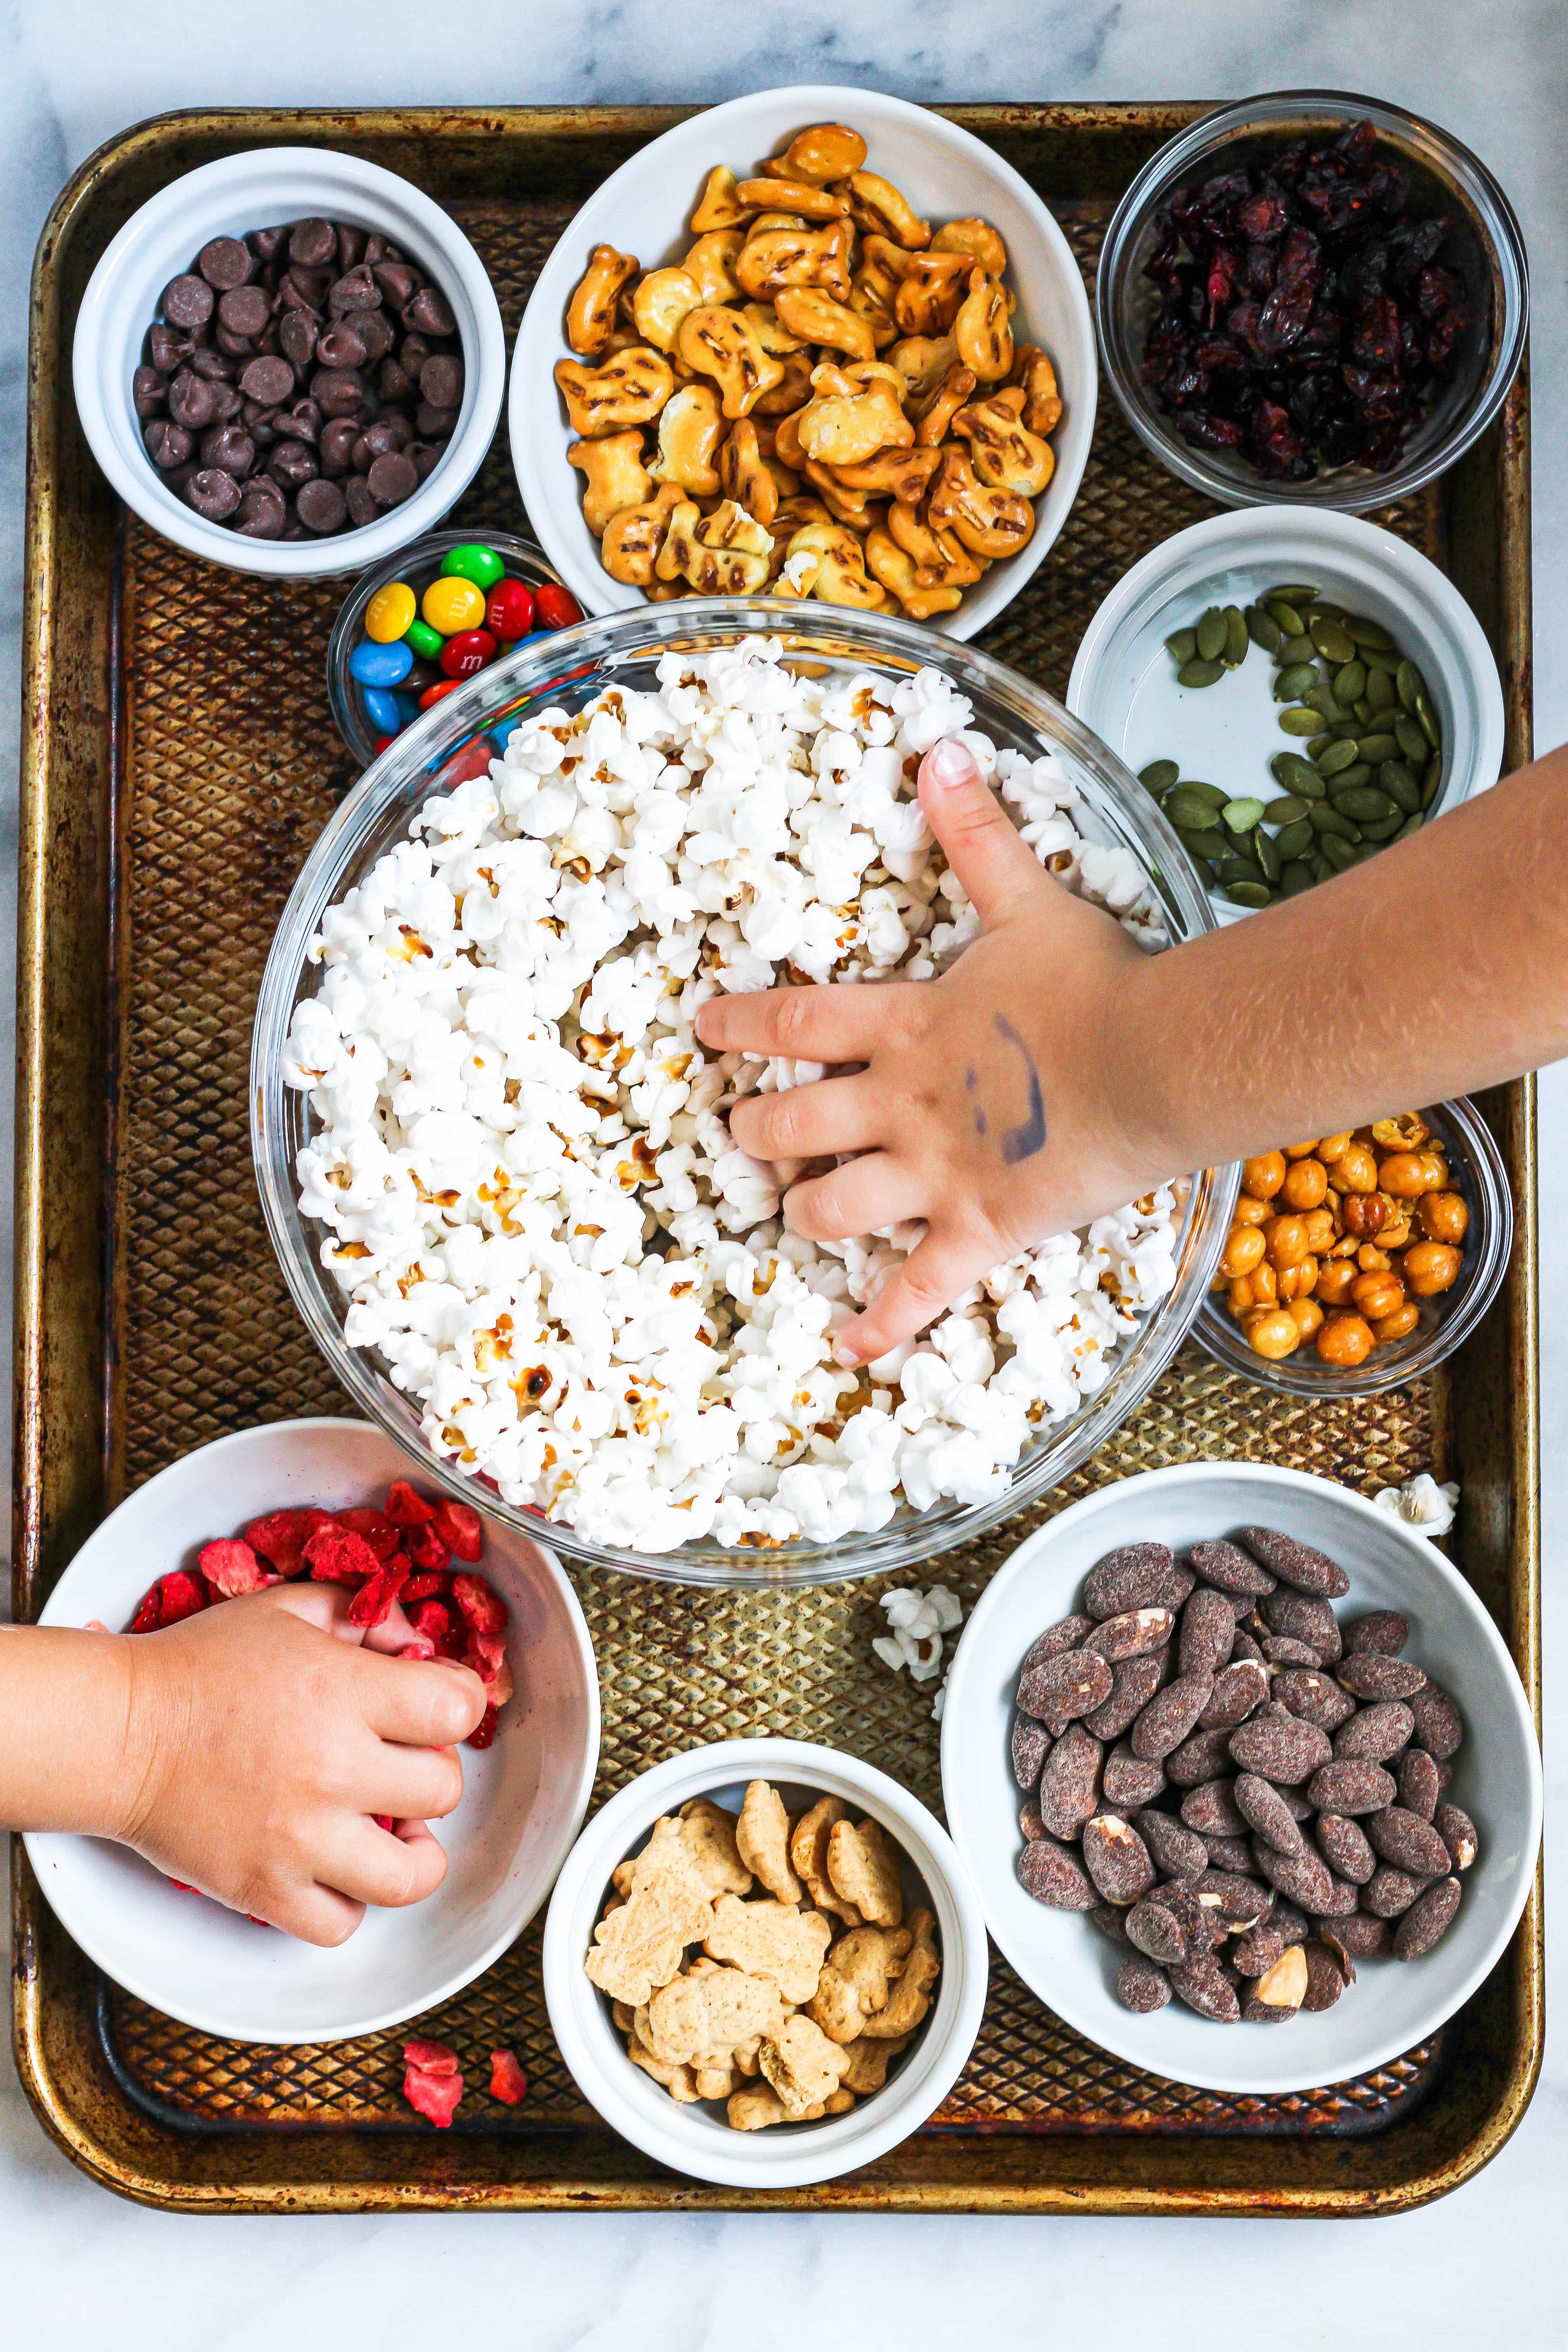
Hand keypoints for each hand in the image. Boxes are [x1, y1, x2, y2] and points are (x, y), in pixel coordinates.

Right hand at [112, 1582, 487, 1944]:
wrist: (119, 1731)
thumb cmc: (200, 1668)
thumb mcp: (290, 1610)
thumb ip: (363, 1613)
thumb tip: (415, 1640)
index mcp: (342, 1693)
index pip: (457, 1710)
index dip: (458, 1704)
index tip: (437, 1706)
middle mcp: (330, 1769)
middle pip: (444, 1790)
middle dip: (431, 1770)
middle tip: (401, 1762)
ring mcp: (299, 1838)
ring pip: (410, 1877)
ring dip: (412, 1853)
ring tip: (393, 1830)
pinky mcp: (263, 1889)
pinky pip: (340, 1925)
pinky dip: (347, 1903)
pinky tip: (337, 1867)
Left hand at [696, 736, 1174, 1365]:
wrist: (1155, 1058)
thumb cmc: (1095, 981)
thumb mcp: (1028, 898)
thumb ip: (975, 830)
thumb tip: (940, 747)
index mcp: (907, 1026)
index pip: (797, 1025)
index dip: (744, 1026)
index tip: (704, 1028)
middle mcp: (901, 1105)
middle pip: (794, 1127)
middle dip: (759, 1135)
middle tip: (745, 1137)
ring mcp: (934, 1173)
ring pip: (833, 1208)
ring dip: (807, 1215)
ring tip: (797, 1219)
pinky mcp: (978, 1230)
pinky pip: (918, 1291)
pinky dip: (882, 1324)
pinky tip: (848, 1350)